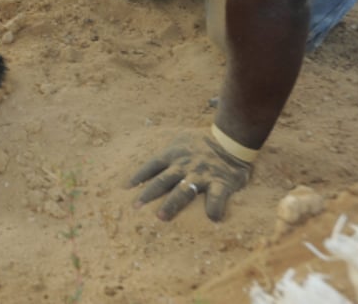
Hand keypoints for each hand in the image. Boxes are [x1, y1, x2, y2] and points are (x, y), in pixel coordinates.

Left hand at [128, 130, 252, 221]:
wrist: (231, 140)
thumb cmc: (202, 143)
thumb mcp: (181, 141)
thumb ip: (168, 153)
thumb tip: (152, 165)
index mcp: (174, 154)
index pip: (152, 165)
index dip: (138, 176)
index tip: (126, 188)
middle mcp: (185, 165)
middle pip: (163, 181)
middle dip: (148, 194)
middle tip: (135, 207)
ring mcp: (202, 175)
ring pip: (184, 191)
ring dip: (172, 204)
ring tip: (161, 217)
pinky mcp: (221, 183)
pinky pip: (217, 197)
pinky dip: (214, 207)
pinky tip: (212, 218)